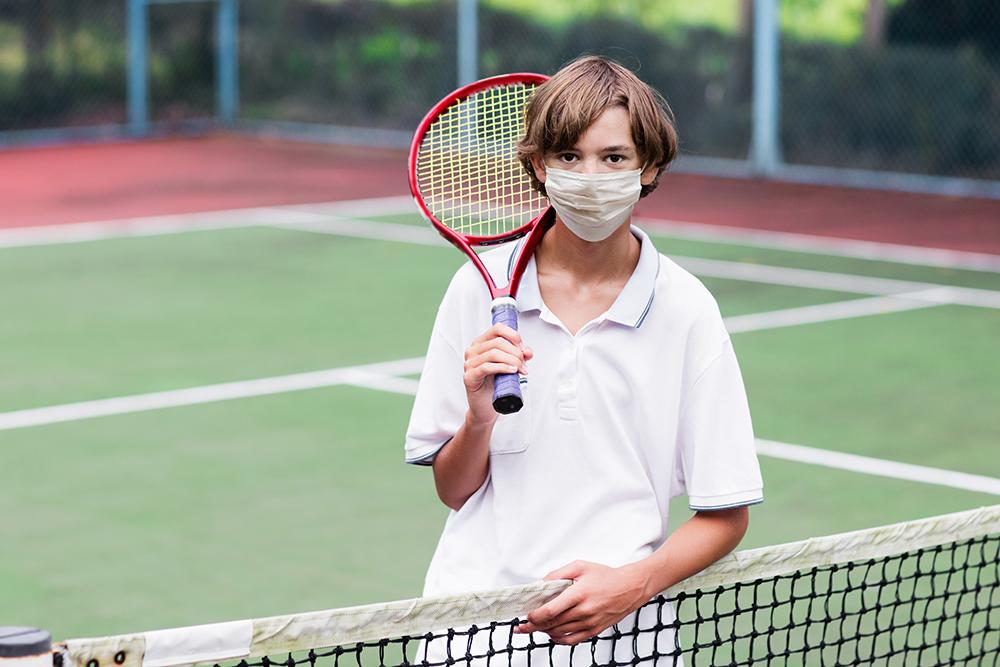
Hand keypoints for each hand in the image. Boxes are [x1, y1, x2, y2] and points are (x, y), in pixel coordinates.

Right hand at [462, 324, 532, 423]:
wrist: (486, 406)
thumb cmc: (494, 385)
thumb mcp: (509, 367)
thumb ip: (518, 357)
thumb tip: (528, 351)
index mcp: (481, 343)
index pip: (497, 328)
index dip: (513, 336)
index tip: (522, 348)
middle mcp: (473, 350)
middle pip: (498, 342)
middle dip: (516, 352)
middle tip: (524, 364)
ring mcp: (469, 363)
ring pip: (493, 353)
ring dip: (512, 361)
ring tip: (520, 370)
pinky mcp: (469, 376)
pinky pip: (487, 367)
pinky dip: (502, 368)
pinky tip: (511, 372)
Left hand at [515, 561, 649, 645]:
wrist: (630, 587)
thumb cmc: (606, 576)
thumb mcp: (580, 566)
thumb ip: (558, 573)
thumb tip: (542, 583)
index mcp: (579, 593)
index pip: (551, 610)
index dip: (536, 616)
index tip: (527, 615)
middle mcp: (584, 610)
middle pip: (553, 623)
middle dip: (534, 626)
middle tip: (521, 626)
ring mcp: (590, 622)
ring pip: (560, 632)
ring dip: (545, 631)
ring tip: (535, 628)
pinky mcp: (595, 630)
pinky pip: (573, 640)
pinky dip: (559, 640)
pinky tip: (552, 635)